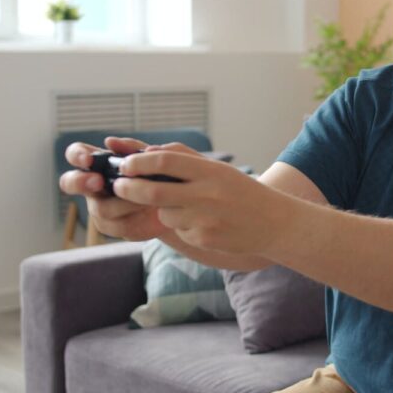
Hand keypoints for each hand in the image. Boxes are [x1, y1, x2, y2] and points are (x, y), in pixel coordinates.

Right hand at [58, 136, 173, 240]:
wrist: (175, 203)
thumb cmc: (158, 174)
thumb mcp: (151, 157)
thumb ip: (132, 148)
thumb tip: (110, 142)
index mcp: (99, 163)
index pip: (76, 154)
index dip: (76, 155)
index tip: (89, 159)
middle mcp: (93, 184)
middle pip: (69, 182)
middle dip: (80, 182)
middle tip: (98, 181)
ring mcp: (99, 206)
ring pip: (100, 208)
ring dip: (125, 202)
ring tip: (147, 198)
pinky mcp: (112, 226)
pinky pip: (116, 226)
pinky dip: (135, 217)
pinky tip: (150, 211)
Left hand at [113, 147, 293, 254]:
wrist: (274, 223)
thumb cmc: (242, 192)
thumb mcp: (219, 169)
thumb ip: (185, 159)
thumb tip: (147, 153)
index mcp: (210, 171)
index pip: (166, 161)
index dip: (139, 162)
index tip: (125, 164)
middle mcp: (207, 193)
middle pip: (154, 191)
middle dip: (129, 188)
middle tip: (118, 186)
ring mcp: (205, 218)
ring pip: (164, 213)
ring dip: (164, 210)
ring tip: (188, 208)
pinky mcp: (204, 239)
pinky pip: (179, 231)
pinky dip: (183, 226)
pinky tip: (204, 224)